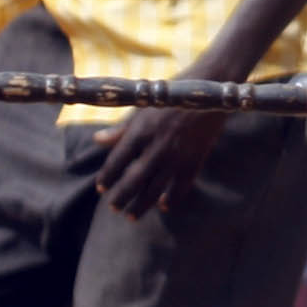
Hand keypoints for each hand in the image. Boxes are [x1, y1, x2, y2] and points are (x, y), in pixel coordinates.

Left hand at [92, 101, 223, 218]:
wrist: (209, 90)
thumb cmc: (171, 96)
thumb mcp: (143, 108)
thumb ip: (121, 128)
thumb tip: (97, 140)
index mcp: (141, 131)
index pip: (117, 160)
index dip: (108, 176)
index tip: (101, 188)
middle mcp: (157, 146)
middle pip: (133, 180)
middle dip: (122, 196)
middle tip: (113, 207)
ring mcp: (177, 155)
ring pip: (155, 188)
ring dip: (141, 204)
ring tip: (131, 215)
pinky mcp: (195, 159)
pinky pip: (181, 186)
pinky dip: (172, 198)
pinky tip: (163, 206)